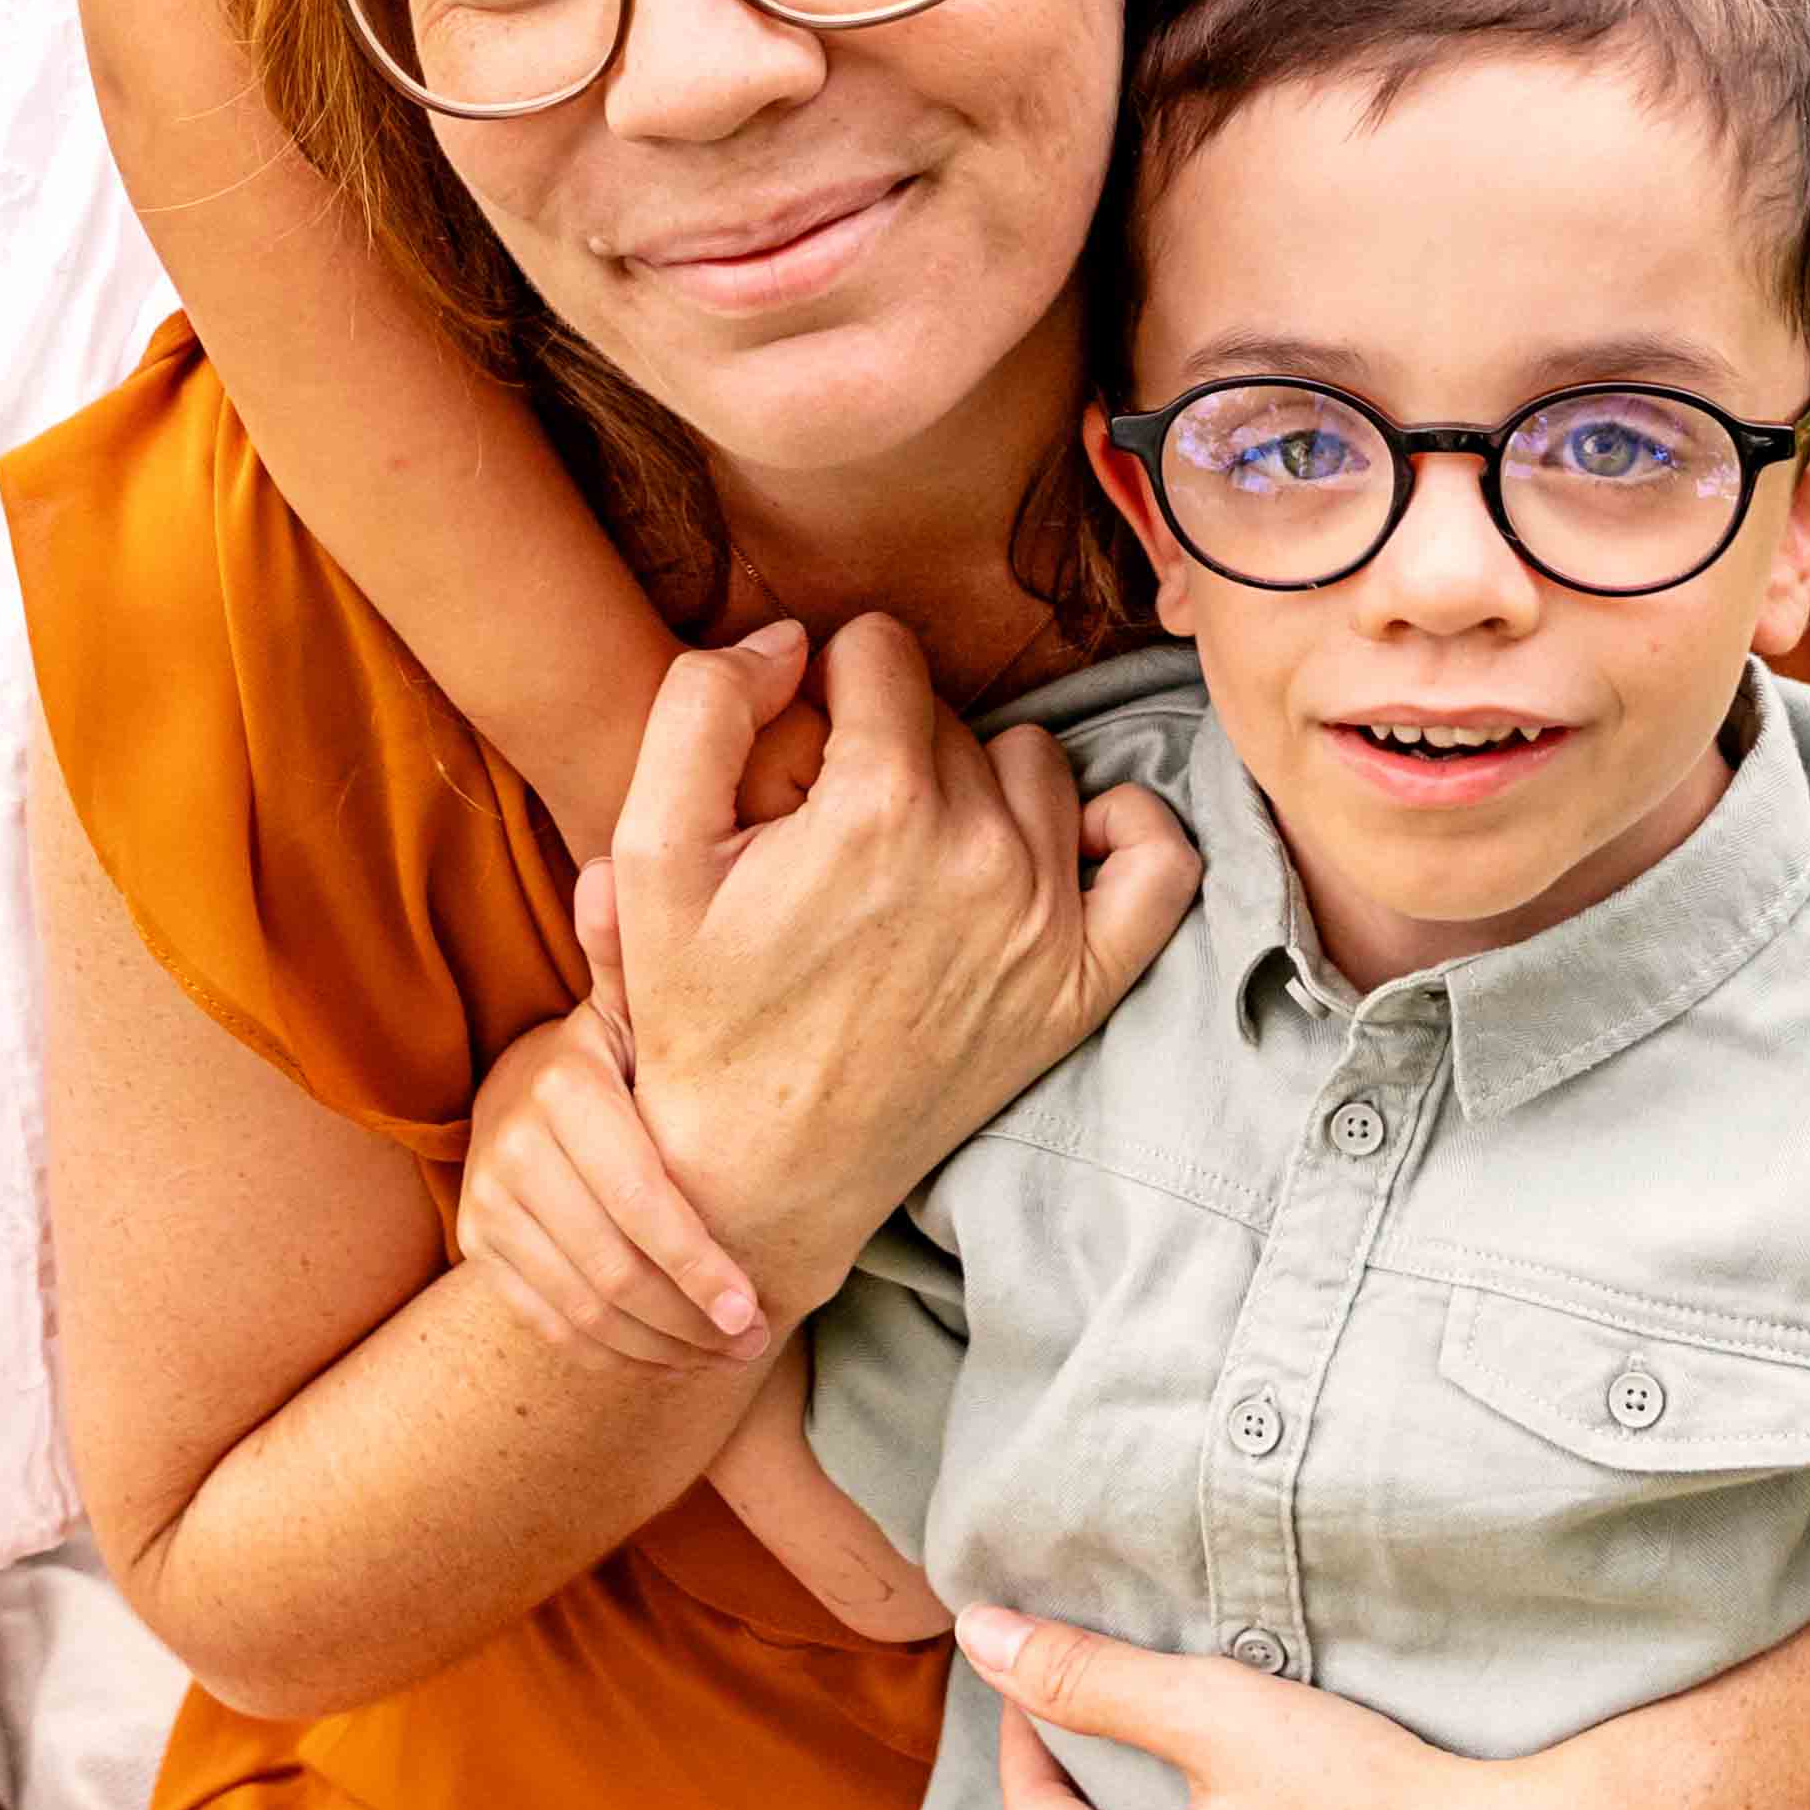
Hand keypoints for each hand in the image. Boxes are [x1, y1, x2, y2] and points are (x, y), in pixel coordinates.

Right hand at [452, 885, 764, 1366]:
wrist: (540, 1092)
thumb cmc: (631, 1049)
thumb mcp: (641, 1003)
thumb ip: (638, 962)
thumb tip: (606, 873)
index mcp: (564, 1084)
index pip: (641, 1198)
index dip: (701, 1264)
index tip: (761, 1308)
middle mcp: (510, 1143)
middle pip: (611, 1266)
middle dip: (691, 1318)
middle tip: (757, 1341)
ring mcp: (486, 1198)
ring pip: (581, 1303)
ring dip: (659, 1344)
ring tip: (724, 1354)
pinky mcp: (475, 1242)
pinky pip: (548, 1319)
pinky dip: (612, 1350)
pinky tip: (669, 1355)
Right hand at [605, 623, 1199, 1318]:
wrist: (762, 1172)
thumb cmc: (700, 1013)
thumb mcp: (650, 854)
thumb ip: (702, 708)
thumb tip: (791, 636)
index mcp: (877, 805)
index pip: (879, 650)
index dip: (827, 688)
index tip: (801, 755)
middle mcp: (982, 850)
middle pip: (950, 714)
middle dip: (890, 746)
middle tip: (838, 832)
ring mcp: (1047, 918)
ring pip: (1036, 765)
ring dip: (980, 787)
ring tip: (916, 852)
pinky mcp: (1086, 980)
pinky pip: (1159, 858)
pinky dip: (1120, 834)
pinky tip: (1058, 846)